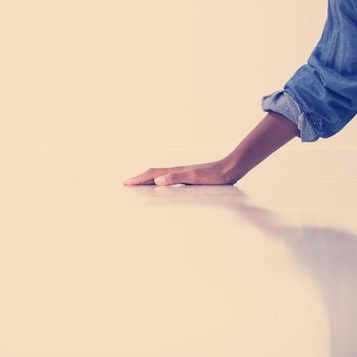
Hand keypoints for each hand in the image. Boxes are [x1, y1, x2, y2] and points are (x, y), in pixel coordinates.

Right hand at [124, 159, 239, 186]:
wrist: (231, 168)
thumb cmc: (214, 175)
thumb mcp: (195, 177)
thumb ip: (177, 178)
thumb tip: (157, 181)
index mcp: (176, 171)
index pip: (152, 174)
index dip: (139, 179)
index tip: (125, 183)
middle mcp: (178, 171)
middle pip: (154, 174)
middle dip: (140, 179)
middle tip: (127, 184)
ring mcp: (184, 174)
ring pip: (162, 176)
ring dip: (150, 180)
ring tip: (141, 185)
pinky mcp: (191, 178)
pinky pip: (171, 180)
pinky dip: (162, 183)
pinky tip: (165, 188)